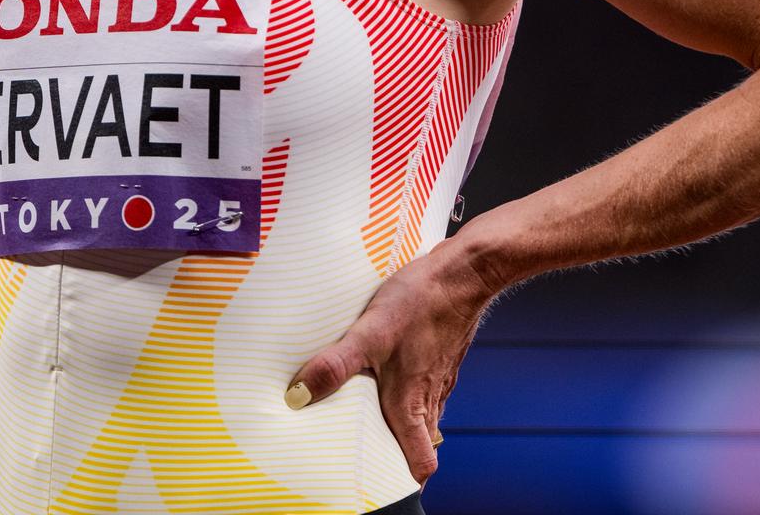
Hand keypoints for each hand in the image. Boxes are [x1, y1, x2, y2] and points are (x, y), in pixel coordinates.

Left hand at [285, 239, 495, 483]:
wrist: (463, 273)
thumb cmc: (420, 303)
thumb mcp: (369, 333)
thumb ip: (334, 365)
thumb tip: (297, 395)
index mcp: (412, 404)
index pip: (420, 464)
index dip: (404, 481)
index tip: (382, 486)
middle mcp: (430, 398)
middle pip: (418, 445)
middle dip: (395, 455)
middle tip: (365, 455)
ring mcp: (439, 379)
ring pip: (423, 417)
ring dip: (402, 424)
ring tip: (371, 418)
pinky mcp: (442, 358)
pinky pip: (427, 390)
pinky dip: (410, 394)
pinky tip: (391, 375)